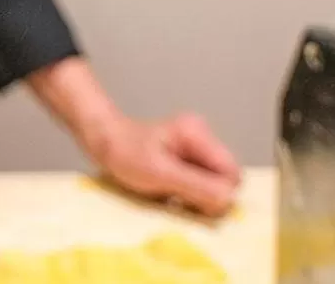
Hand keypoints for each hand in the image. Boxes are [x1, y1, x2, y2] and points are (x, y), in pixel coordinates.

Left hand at [84, 111, 240, 217]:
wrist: (103, 142)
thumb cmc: (125, 153)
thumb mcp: (160, 174)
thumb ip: (196, 186)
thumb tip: (229, 200)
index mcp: (196, 133)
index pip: (231, 172)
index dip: (219, 192)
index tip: (194, 201)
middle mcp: (201, 137)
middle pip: (226, 178)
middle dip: (209, 194)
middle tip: (180, 198)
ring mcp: (196, 147)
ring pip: (215, 183)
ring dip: (199, 196)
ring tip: (173, 195)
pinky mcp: (189, 159)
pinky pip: (203, 183)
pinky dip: (192, 194)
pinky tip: (173, 194)